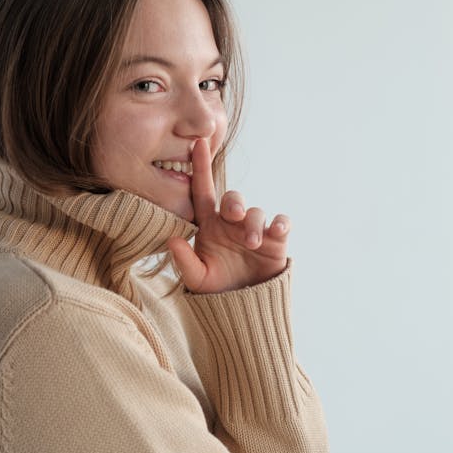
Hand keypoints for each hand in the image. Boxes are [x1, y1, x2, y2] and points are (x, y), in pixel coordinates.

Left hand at [167, 137, 289, 293]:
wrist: (243, 309)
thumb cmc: (215, 290)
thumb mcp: (196, 279)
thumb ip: (184, 262)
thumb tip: (172, 241)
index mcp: (209, 225)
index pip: (203, 192)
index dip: (200, 167)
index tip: (197, 143)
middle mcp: (232, 223)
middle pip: (233, 198)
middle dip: (234, 202)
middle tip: (232, 214)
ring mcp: (255, 230)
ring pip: (256, 212)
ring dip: (254, 224)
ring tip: (252, 244)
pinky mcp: (276, 241)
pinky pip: (281, 223)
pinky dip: (280, 223)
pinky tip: (276, 230)